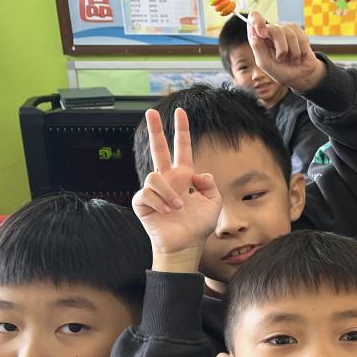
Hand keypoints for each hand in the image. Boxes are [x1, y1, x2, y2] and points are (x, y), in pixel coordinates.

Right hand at [132, 108, 221, 272]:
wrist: (185, 245)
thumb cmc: (198, 226)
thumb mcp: (214, 203)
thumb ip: (210, 184)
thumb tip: (198, 174)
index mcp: (184, 176)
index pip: (182, 148)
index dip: (181, 130)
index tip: (180, 112)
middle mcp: (168, 179)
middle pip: (158, 149)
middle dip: (155, 130)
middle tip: (149, 112)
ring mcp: (154, 190)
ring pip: (154, 176)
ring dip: (168, 193)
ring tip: (177, 207)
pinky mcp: (142, 202)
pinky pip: (146, 193)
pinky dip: (159, 203)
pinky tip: (165, 212)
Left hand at [247, 14, 326, 93]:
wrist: (301, 76)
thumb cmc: (281, 71)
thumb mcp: (265, 64)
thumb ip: (257, 47)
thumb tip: (252, 30)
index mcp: (259, 38)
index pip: (254, 18)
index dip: (257, 21)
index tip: (262, 34)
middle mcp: (271, 31)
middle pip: (275, 29)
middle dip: (282, 48)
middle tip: (282, 59)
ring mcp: (285, 30)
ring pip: (290, 33)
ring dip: (293, 52)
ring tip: (293, 60)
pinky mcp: (298, 32)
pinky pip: (301, 36)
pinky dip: (302, 50)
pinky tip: (300, 56)